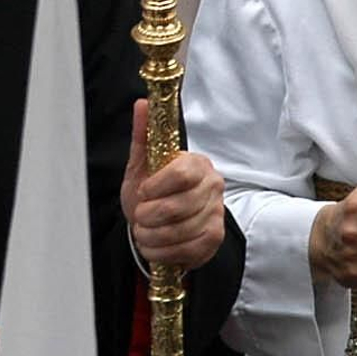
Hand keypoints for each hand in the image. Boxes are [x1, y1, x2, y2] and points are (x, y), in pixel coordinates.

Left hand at [121, 101, 226, 268]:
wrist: (155, 223)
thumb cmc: (149, 192)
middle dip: (148, 216)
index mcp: (197, 163)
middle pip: (177, 206)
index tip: (142, 192)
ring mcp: (217, 213)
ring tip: (144, 231)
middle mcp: (214, 186)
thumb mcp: (141, 165)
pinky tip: (155, 245)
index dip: (155, 188)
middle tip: (140, 216)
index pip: (181, 174)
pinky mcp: (215, 238)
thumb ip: (143, 135)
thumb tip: (142, 104)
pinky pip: (187, 250)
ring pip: (180, 231)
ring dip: (151, 236)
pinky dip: (163, 251)